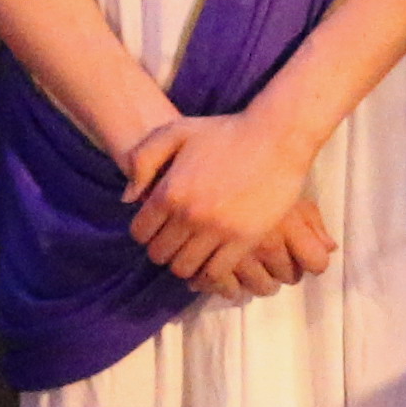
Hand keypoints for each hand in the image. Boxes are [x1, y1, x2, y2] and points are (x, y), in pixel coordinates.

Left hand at [123, 111, 331, 297]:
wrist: (276, 137)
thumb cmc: (224, 132)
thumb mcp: (176, 131)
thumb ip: (143, 159)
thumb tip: (128, 199)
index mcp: (169, 191)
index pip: (139, 232)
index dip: (144, 232)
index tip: (157, 227)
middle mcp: (189, 215)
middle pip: (159, 254)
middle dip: (162, 249)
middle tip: (175, 241)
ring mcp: (217, 230)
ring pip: (184, 268)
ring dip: (184, 263)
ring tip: (192, 252)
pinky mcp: (244, 240)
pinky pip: (215, 273)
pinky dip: (209, 275)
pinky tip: (211, 263)